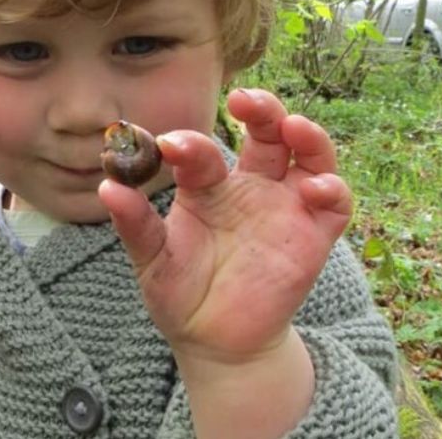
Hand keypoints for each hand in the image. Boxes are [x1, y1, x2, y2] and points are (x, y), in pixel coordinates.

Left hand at [98, 87, 351, 364]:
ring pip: (308, 155)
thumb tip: (107, 187)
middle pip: (266, 132)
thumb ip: (135, 224)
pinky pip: (334, 204)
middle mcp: (251, 187)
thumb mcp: (153, 260)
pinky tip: (315, 187)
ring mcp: (284, 207)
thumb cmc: (180, 293)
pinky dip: (332, 189)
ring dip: (306, 135)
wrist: (215, 342)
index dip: (189, 144)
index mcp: (208, 186)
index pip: (203, 152)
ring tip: (292, 126)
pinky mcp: (313, 236)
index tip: (168, 146)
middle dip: (261, 109)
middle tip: (243, 100)